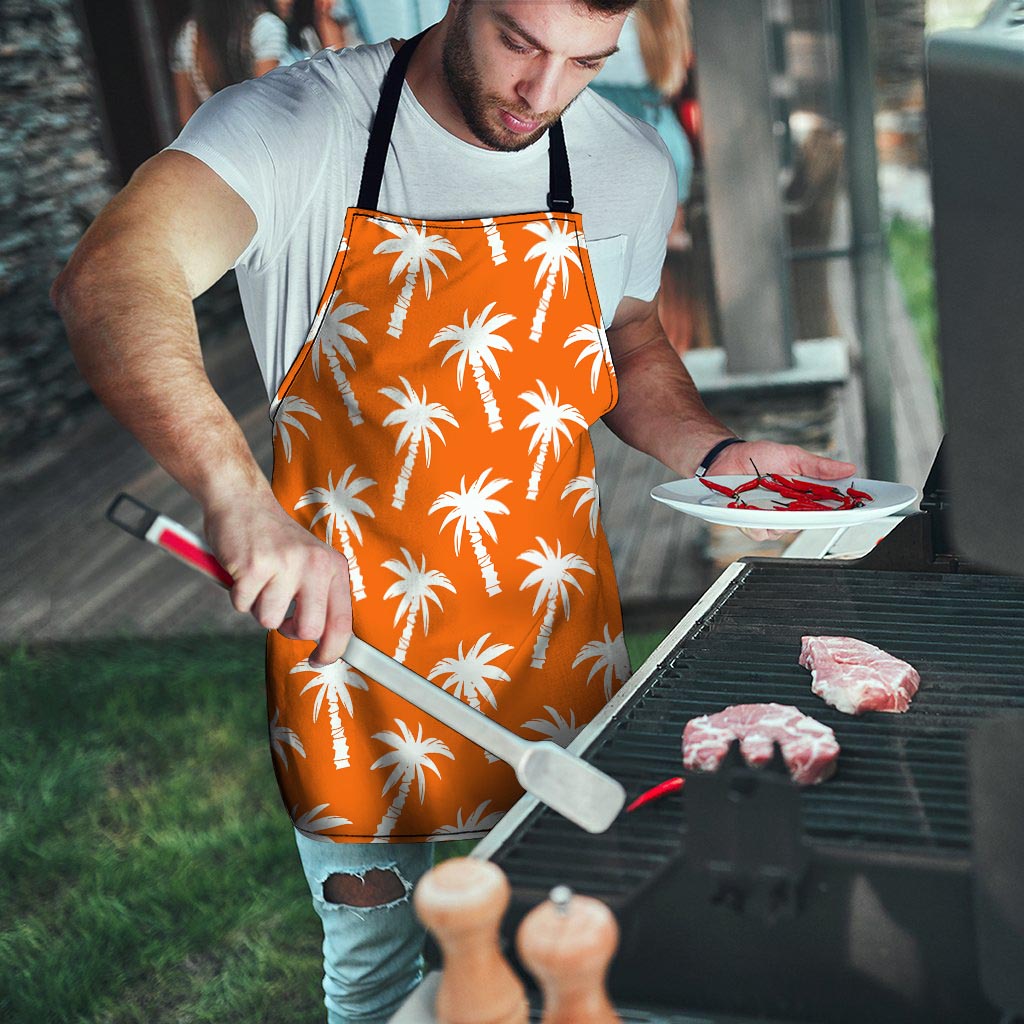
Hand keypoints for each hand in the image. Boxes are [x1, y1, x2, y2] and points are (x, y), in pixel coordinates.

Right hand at [203, 494, 352, 665]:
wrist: (242, 500)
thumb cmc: (275, 540)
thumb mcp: (310, 562)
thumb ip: (319, 596)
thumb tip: (325, 643)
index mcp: (333, 566)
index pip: (342, 621)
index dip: (332, 650)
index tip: (318, 660)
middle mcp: (315, 565)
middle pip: (308, 629)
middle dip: (289, 630)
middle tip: (280, 613)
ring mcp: (285, 564)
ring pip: (269, 620)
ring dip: (258, 607)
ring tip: (259, 579)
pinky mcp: (254, 566)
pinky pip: (242, 605)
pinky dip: (238, 595)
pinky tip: (243, 571)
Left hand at [708, 440, 856, 542]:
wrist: (727, 458)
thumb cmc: (759, 456)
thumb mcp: (793, 456)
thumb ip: (819, 466)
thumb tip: (848, 468)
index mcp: (804, 495)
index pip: (829, 508)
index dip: (843, 511)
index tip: (856, 509)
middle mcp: (789, 510)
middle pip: (808, 523)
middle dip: (809, 515)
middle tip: (803, 502)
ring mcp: (770, 518)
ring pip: (784, 531)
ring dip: (779, 518)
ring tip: (769, 499)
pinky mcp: (751, 523)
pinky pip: (760, 532)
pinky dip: (757, 522)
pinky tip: (752, 508)